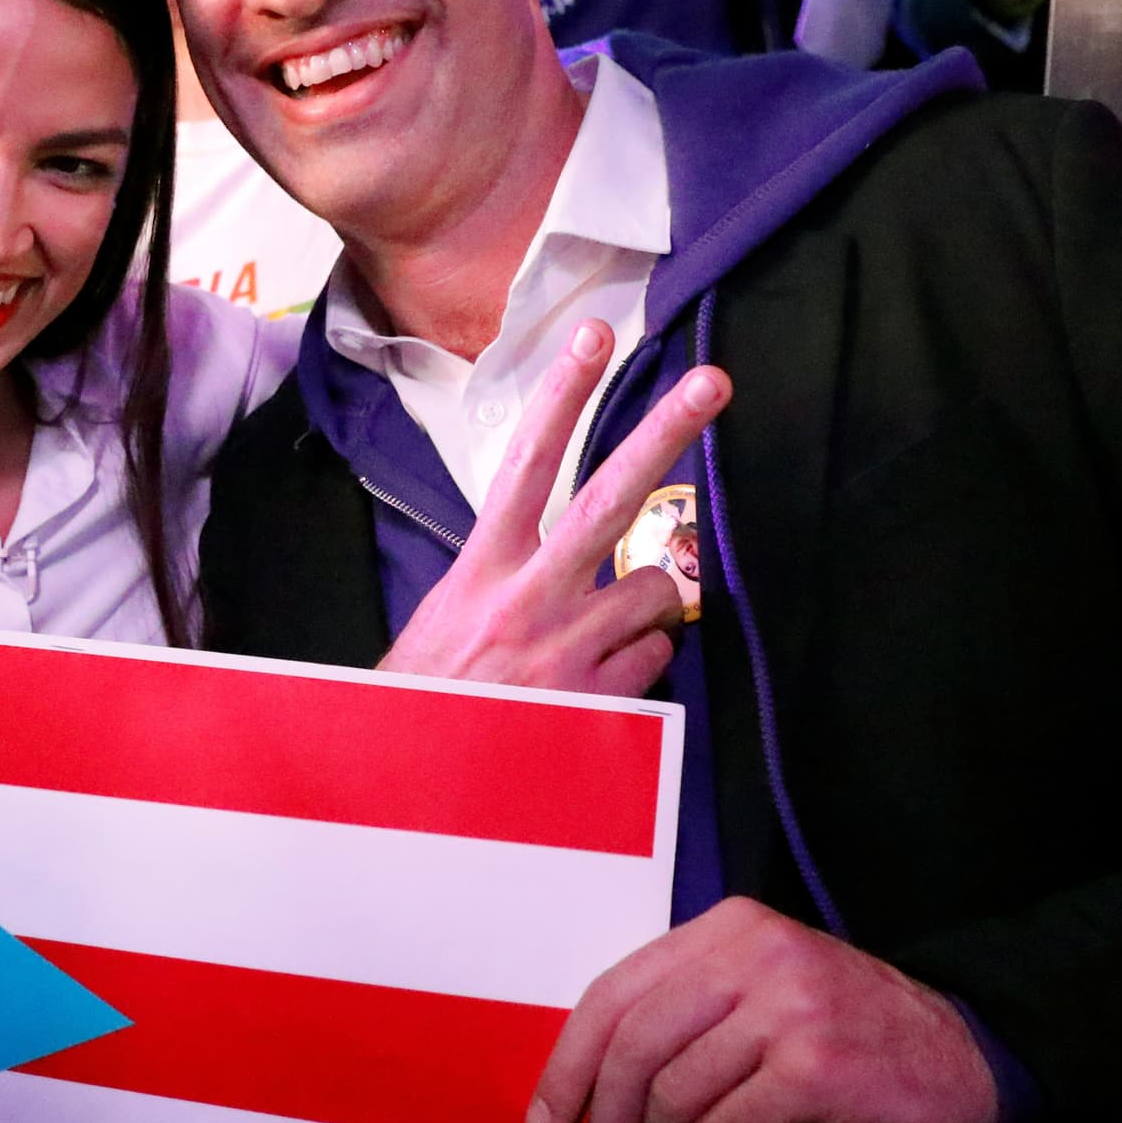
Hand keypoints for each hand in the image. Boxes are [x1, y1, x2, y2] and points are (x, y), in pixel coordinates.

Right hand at [378, 318, 729, 696]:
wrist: (409, 787)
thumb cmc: (426, 701)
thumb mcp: (447, 619)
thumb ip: (507, 580)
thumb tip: (571, 556)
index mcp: (482, 572)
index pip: (527, 465)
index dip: (562, 396)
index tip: (594, 335)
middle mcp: (529, 600)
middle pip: (612, 497)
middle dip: (666, 433)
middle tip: (713, 382)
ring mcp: (569, 652)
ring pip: (655, 594)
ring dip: (646, 611)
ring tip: (601, 638)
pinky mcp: (600, 704)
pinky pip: (654, 665)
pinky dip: (638, 671)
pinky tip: (596, 689)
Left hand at [529, 897, 998, 1122]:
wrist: (966, 1059)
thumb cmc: (850, 1033)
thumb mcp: (764, 990)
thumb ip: (688, 1009)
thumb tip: (590, 1079)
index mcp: (729, 928)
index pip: (614, 992)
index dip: (568, 1062)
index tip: (548, 1118)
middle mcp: (756, 954)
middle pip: (633, 1043)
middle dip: (603, 1118)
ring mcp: (788, 1007)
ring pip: (673, 1091)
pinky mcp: (815, 1068)